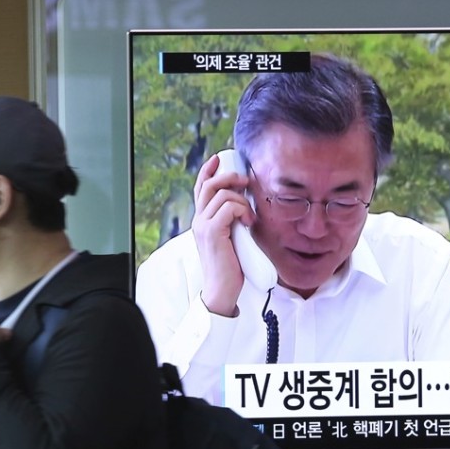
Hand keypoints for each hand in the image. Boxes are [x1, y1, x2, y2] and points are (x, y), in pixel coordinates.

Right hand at [191, 154, 255, 316]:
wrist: (222, 290)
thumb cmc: (230, 267)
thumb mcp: (232, 238)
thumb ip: (232, 222)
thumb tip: (247, 206)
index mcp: (202, 220)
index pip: (200, 188)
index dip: (208, 171)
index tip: (218, 158)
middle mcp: (199, 220)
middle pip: (209, 184)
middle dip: (229, 176)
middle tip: (246, 181)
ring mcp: (203, 225)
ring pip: (222, 194)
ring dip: (242, 200)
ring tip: (250, 216)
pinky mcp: (213, 232)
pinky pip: (229, 207)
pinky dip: (243, 210)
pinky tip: (249, 223)